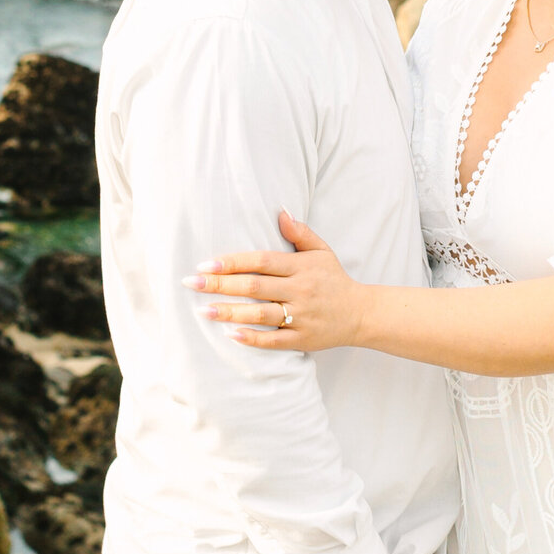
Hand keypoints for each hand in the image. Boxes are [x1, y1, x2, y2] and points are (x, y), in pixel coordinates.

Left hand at [190, 212, 369, 350]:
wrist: (362, 313)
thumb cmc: (335, 280)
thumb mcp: (322, 251)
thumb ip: (300, 233)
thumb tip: (279, 211)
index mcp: (302, 267)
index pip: (262, 261)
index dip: (233, 262)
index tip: (206, 264)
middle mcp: (301, 290)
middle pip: (255, 287)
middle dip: (220, 285)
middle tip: (191, 283)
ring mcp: (302, 316)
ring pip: (260, 314)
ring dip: (230, 312)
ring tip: (203, 311)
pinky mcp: (303, 339)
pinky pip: (274, 341)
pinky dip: (252, 338)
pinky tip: (231, 334)